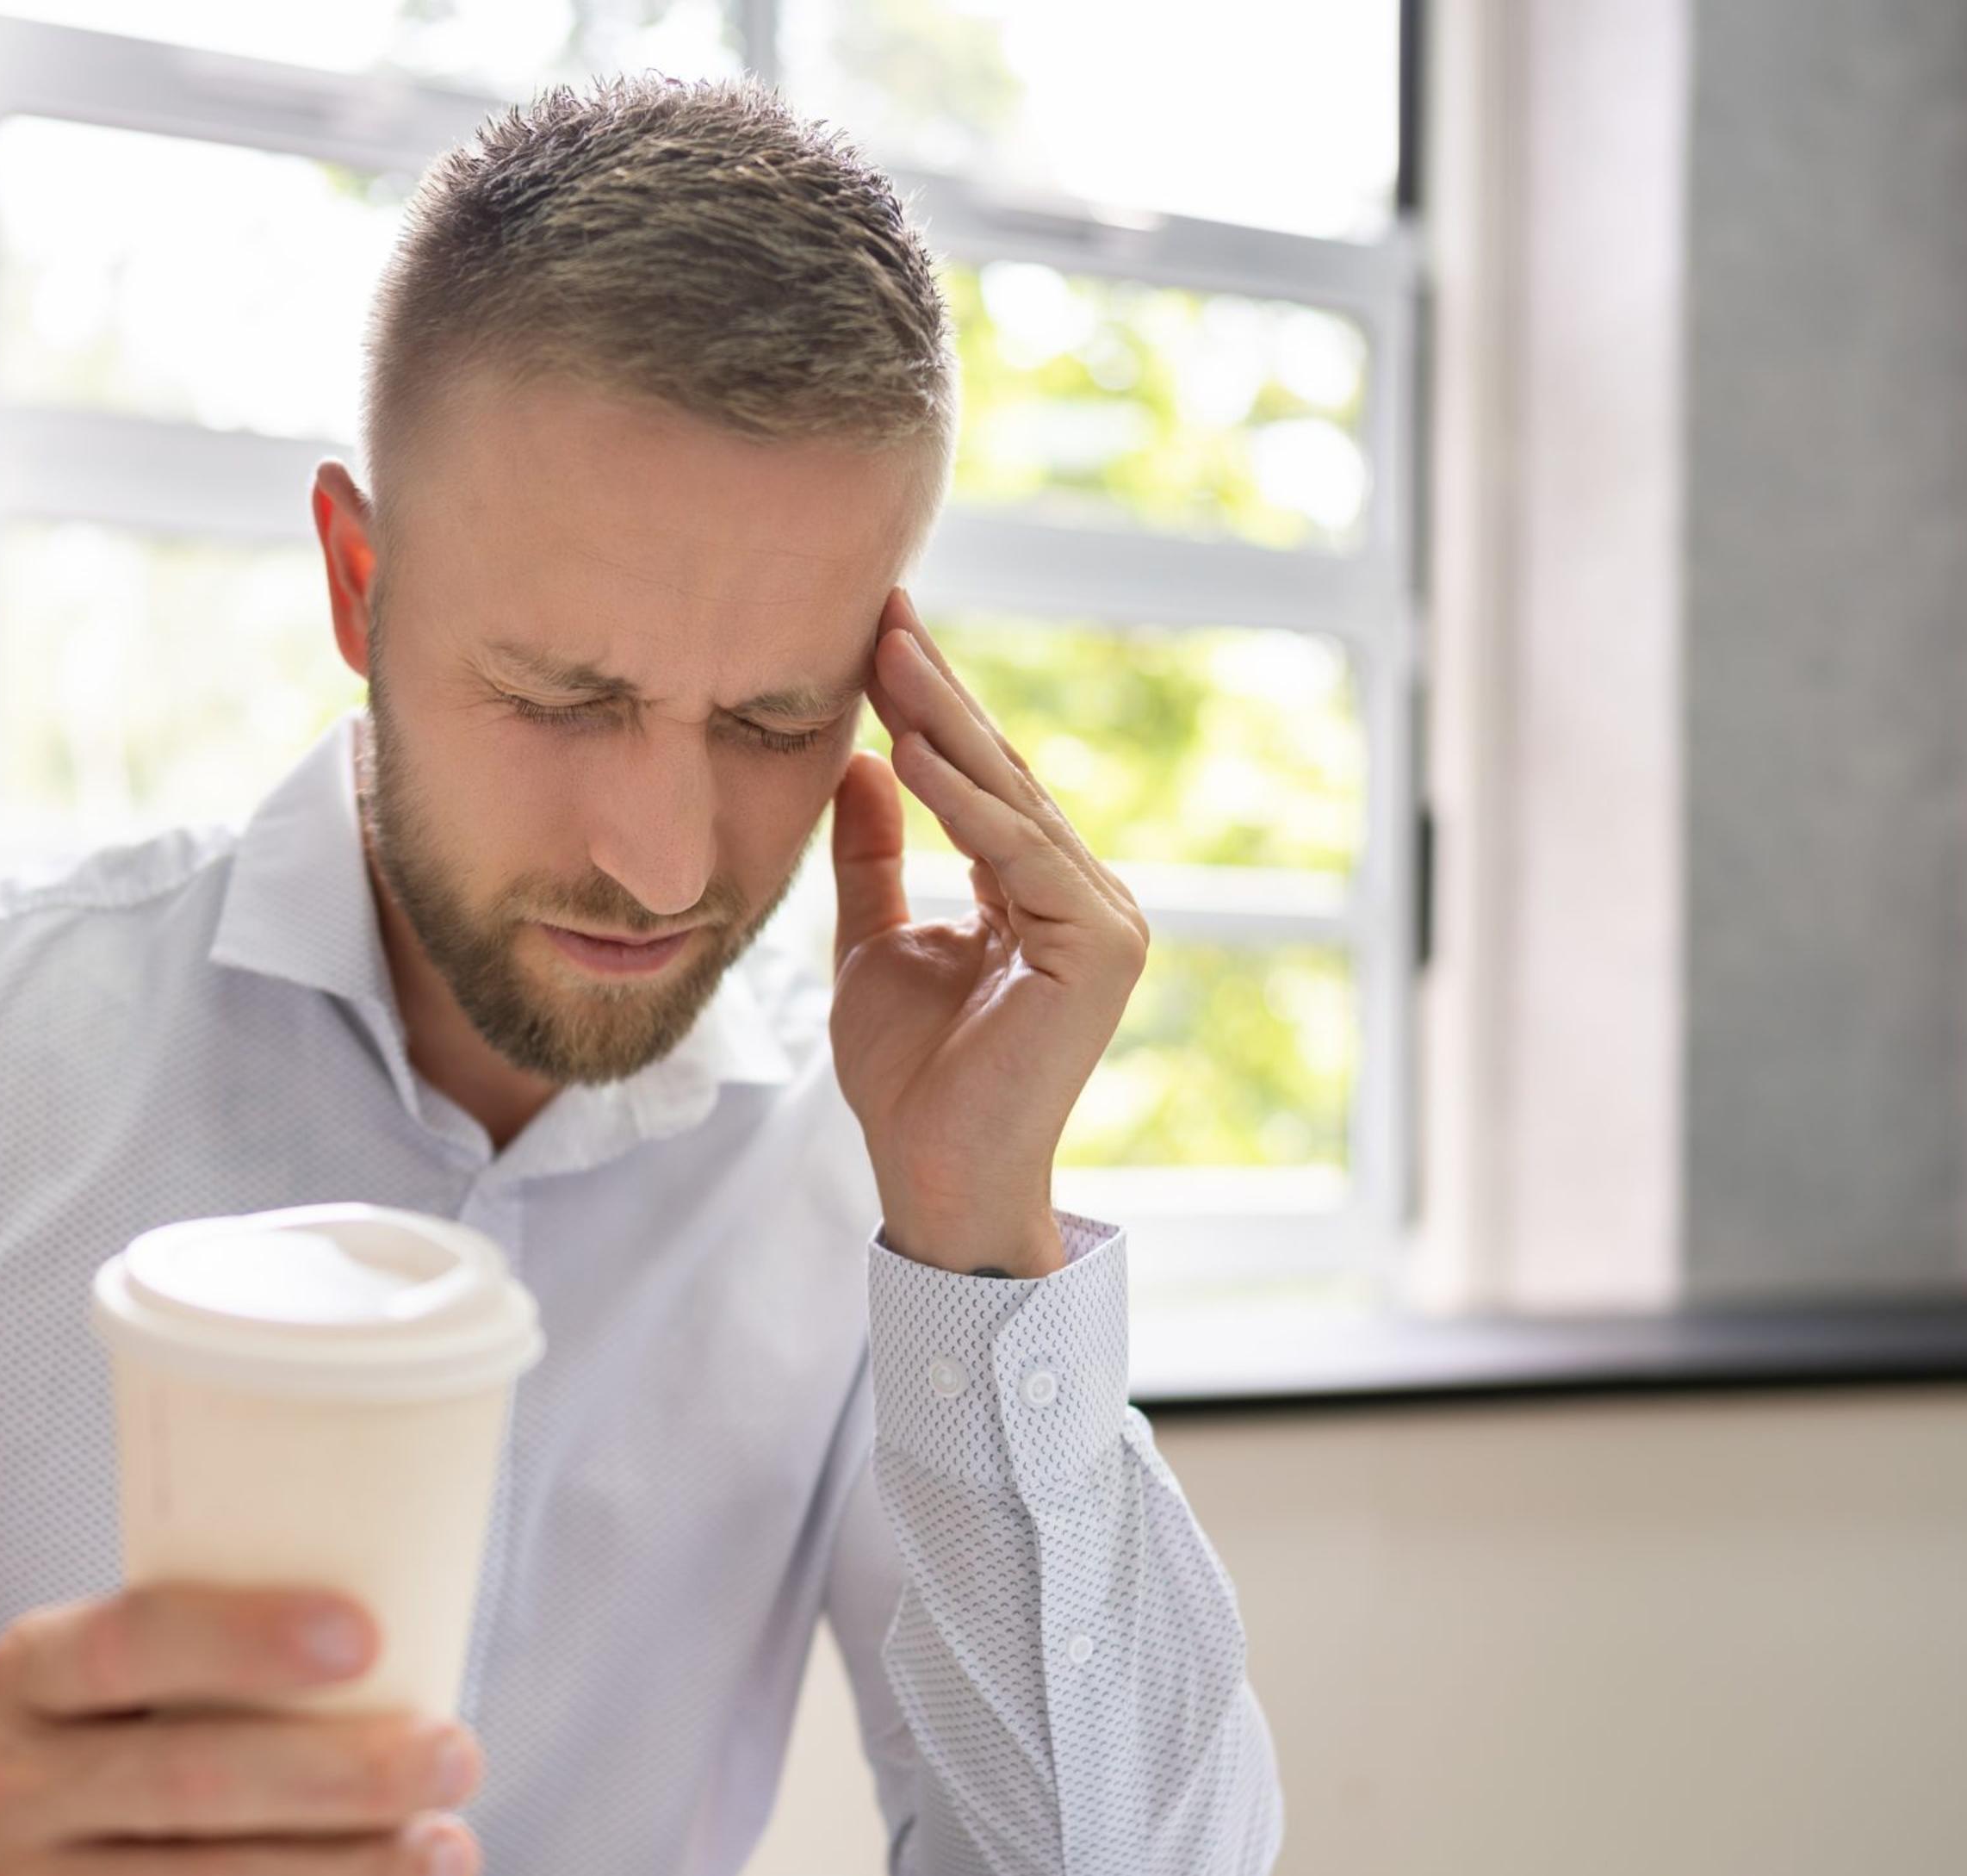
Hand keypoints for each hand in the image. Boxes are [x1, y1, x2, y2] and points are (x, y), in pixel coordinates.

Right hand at [0, 1584, 483, 1875]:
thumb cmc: (61, 1762)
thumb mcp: (89, 1686)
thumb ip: (201, 1665)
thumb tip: (398, 1647)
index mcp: (26, 1675)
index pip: (130, 1643)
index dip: (246, 1638)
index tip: (365, 1635)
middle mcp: (4, 1788)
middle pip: (192, 1780)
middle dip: (345, 1773)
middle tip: (452, 1757)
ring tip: (445, 1854)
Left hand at [830, 589, 1149, 1277]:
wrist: (934, 1175)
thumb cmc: (908, 1079)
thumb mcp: (872, 943)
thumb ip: (874, 858)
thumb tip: (863, 761)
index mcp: (1037, 893)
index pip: (980, 781)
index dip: (928, 706)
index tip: (877, 630)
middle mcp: (1083, 896)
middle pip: (999, 775)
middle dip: (936, 692)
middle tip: (883, 609)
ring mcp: (1104, 920)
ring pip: (1012, 803)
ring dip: (945, 726)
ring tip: (887, 656)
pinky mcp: (1101, 950)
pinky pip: (1021, 857)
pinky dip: (966, 804)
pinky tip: (911, 752)